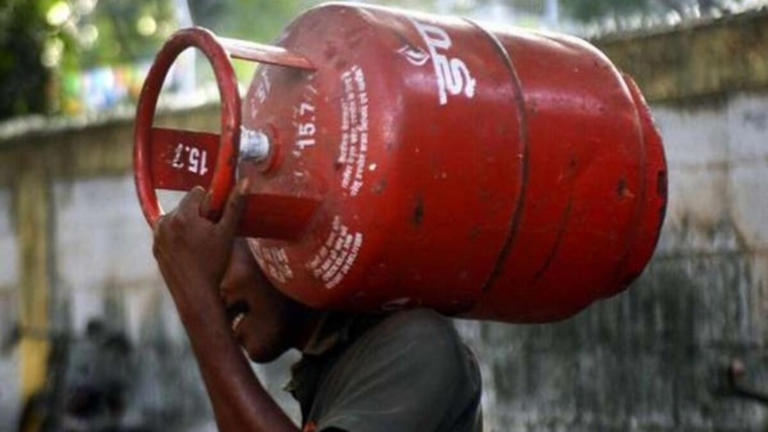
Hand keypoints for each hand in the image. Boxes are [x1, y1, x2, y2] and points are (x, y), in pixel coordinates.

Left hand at [152, 179, 248, 317]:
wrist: (195, 294)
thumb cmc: (213, 264)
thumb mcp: (227, 233)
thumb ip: (234, 205)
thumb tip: (245, 182)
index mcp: (182, 215)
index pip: (197, 193)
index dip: (210, 205)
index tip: (215, 221)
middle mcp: (165, 222)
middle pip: (187, 205)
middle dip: (199, 215)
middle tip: (210, 236)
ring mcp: (157, 235)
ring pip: (177, 218)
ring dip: (188, 225)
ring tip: (199, 246)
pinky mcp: (155, 247)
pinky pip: (169, 232)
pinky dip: (179, 237)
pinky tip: (190, 253)